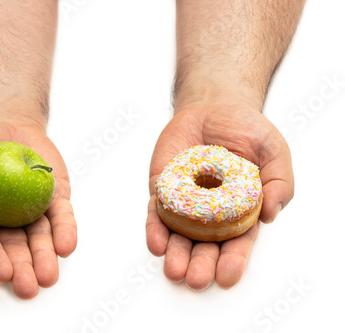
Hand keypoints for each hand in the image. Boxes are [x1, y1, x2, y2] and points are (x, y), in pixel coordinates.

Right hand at [0, 114, 76, 298]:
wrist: (4, 122)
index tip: (2, 272)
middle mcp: (6, 218)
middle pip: (15, 245)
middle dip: (22, 267)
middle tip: (28, 286)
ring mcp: (32, 208)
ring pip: (40, 236)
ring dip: (45, 256)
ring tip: (48, 276)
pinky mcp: (54, 196)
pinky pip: (61, 215)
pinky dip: (65, 230)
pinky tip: (66, 246)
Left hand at [146, 104, 293, 290]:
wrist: (212, 108)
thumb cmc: (246, 130)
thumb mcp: (273, 150)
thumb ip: (279, 181)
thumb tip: (270, 214)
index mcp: (241, 210)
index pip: (237, 242)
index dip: (232, 260)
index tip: (227, 276)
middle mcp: (211, 212)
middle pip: (205, 245)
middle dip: (200, 264)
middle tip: (196, 279)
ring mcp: (185, 202)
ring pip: (178, 235)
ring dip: (175, 254)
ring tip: (174, 270)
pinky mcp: (163, 189)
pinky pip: (156, 212)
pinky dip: (155, 228)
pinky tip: (156, 243)